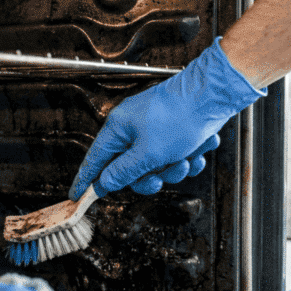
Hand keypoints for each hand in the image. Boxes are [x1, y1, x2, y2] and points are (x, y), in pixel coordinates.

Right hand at [69, 37, 264, 199]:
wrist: (214, 95)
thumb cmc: (180, 117)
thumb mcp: (149, 154)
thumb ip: (124, 172)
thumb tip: (105, 183)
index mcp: (119, 127)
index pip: (95, 159)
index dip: (86, 180)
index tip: (77, 196)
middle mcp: (134, 126)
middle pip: (131, 168)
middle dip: (152, 177)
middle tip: (163, 178)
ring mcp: (155, 127)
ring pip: (157, 164)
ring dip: (176, 167)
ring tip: (190, 158)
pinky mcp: (174, 128)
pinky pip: (175, 154)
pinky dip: (189, 156)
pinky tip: (201, 148)